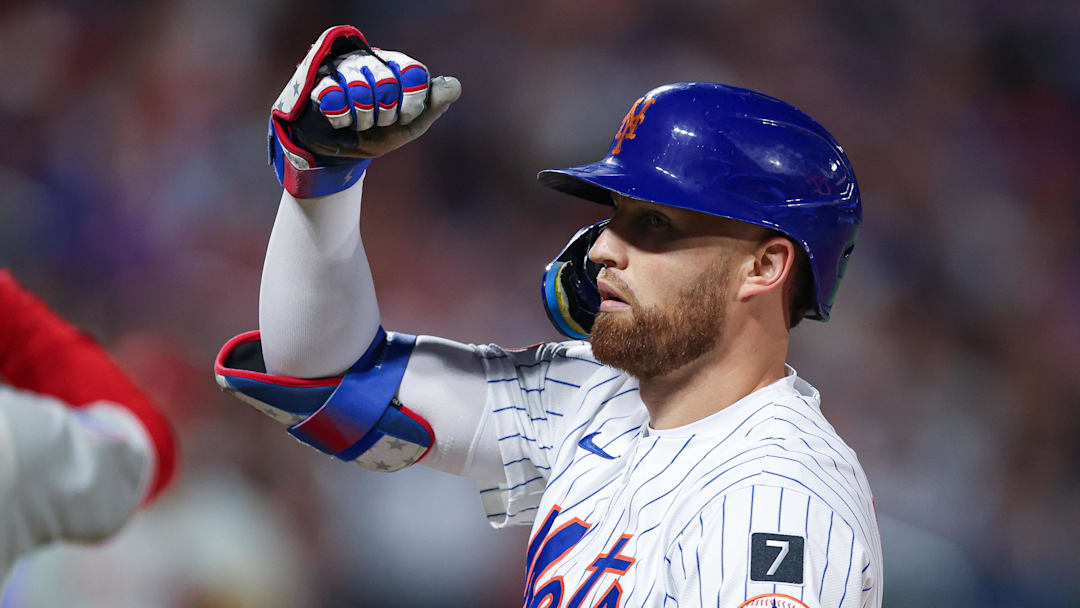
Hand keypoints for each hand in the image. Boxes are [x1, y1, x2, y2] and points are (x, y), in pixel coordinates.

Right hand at [268, 26, 460, 196]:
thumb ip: (433, 106)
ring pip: (360, 88)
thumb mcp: (410, 126)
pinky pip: (334, 97)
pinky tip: (343, 122)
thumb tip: (453, 85)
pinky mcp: (318, 82)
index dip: (412, 101)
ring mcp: (343, 68)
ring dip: (364, 119)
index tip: (404, 118)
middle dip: (386, 114)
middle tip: (379, 122)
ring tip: (360, 123)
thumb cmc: (378, 134)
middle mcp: (371, 60)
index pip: (414, 73)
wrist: (340, 152)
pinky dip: (342, 119)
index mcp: (397, 67)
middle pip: (388, 82)